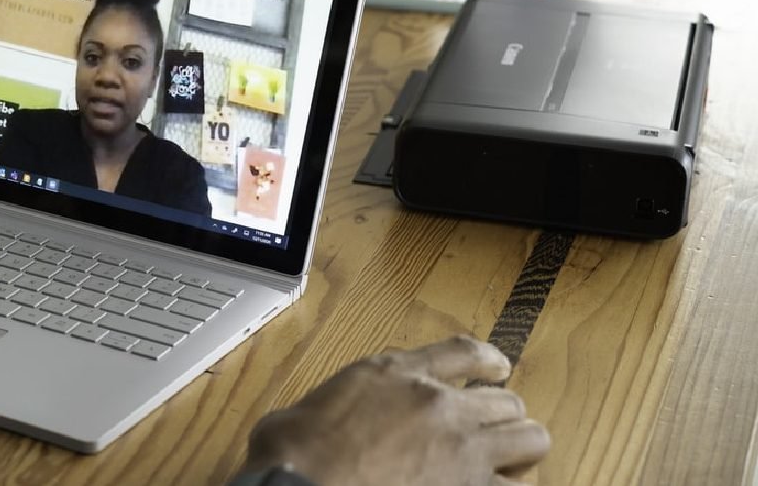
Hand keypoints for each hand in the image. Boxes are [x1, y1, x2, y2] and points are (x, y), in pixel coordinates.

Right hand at [238, 335, 549, 485]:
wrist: (303, 481)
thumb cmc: (297, 451)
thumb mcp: (317, 403)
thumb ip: (348, 399)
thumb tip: (336, 415)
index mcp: (396, 374)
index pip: (462, 353)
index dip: (489, 360)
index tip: (498, 368)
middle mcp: (438, 405)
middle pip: (507, 398)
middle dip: (502, 416)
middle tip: (493, 430)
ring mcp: (463, 451)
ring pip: (531, 439)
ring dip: (519, 450)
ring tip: (507, 462)